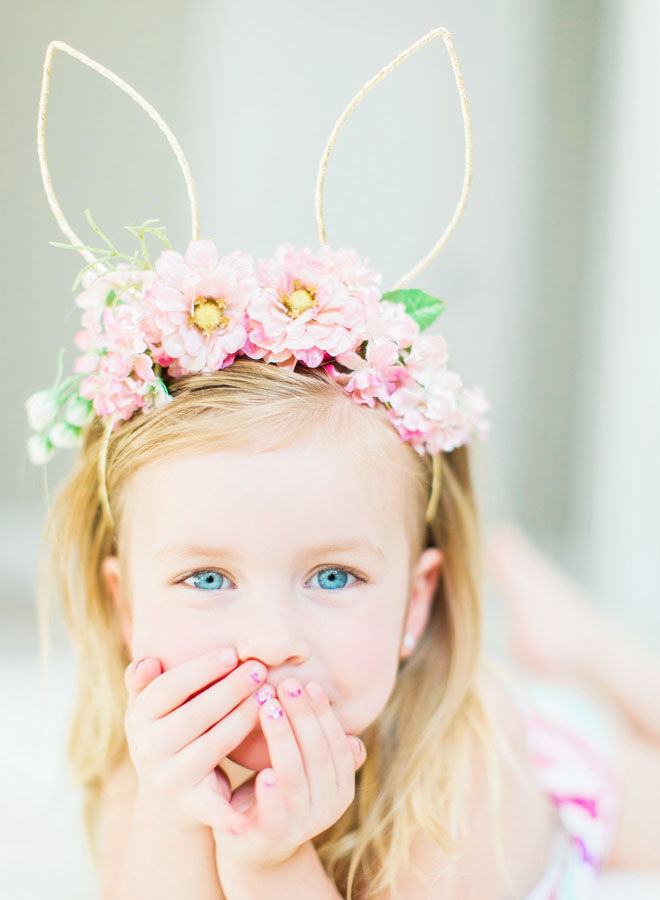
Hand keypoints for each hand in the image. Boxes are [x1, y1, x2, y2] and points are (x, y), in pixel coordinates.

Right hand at [124, 647, 272, 832]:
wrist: (168, 788)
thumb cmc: (169, 726)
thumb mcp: (151, 702)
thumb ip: (145, 680)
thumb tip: (148, 661)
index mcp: (138, 717)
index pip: (170, 687)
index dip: (201, 669)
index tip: (232, 653)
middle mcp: (148, 750)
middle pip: (196, 714)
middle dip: (231, 689)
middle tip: (259, 670)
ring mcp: (169, 779)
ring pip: (214, 745)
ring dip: (244, 719)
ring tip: (269, 697)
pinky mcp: (191, 805)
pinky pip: (212, 808)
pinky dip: (228, 816)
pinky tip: (249, 817)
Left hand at [213, 677, 365, 873]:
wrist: (252, 846)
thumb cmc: (276, 791)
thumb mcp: (301, 764)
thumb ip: (312, 736)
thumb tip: (317, 687)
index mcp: (341, 786)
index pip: (336, 742)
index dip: (322, 713)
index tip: (308, 684)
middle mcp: (328, 808)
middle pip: (318, 755)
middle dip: (302, 717)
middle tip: (286, 685)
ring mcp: (301, 826)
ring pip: (295, 777)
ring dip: (283, 739)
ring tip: (268, 708)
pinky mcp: (270, 838)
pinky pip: (275, 814)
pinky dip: (271, 793)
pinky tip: (262, 772)